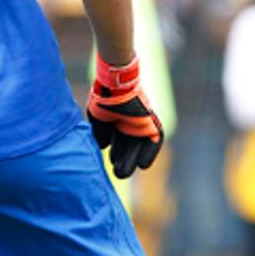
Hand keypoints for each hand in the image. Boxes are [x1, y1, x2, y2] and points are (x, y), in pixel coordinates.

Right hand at [86, 55, 164, 178]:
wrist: (117, 84)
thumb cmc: (106, 98)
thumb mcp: (99, 117)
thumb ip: (101, 132)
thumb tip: (103, 145)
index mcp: (118, 123)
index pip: (119, 143)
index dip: (117, 154)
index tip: (112, 164)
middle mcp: (131, 124)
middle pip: (128, 147)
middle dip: (123, 160)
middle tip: (117, 172)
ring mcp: (142, 123)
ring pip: (139, 146)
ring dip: (133, 159)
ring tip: (123, 171)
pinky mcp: (152, 122)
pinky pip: (155, 140)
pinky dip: (149, 153)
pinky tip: (143, 165)